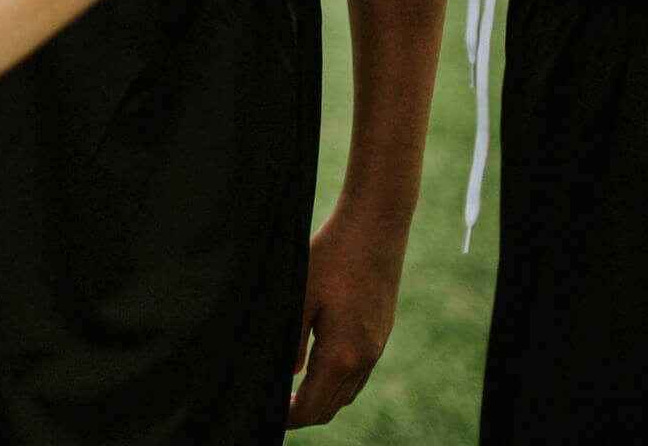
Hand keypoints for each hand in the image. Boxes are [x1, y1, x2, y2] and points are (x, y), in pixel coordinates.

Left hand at [287, 201, 406, 426]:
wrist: (375, 230)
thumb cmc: (332, 256)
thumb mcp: (300, 295)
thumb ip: (291, 340)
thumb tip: (288, 375)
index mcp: (342, 354)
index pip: (314, 406)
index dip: (289, 418)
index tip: (267, 417)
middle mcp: (365, 358)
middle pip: (332, 406)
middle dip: (303, 415)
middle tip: (275, 411)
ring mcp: (377, 348)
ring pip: (348, 394)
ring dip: (321, 401)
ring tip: (292, 397)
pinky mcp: (380, 334)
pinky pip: (358, 375)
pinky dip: (336, 385)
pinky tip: (318, 373)